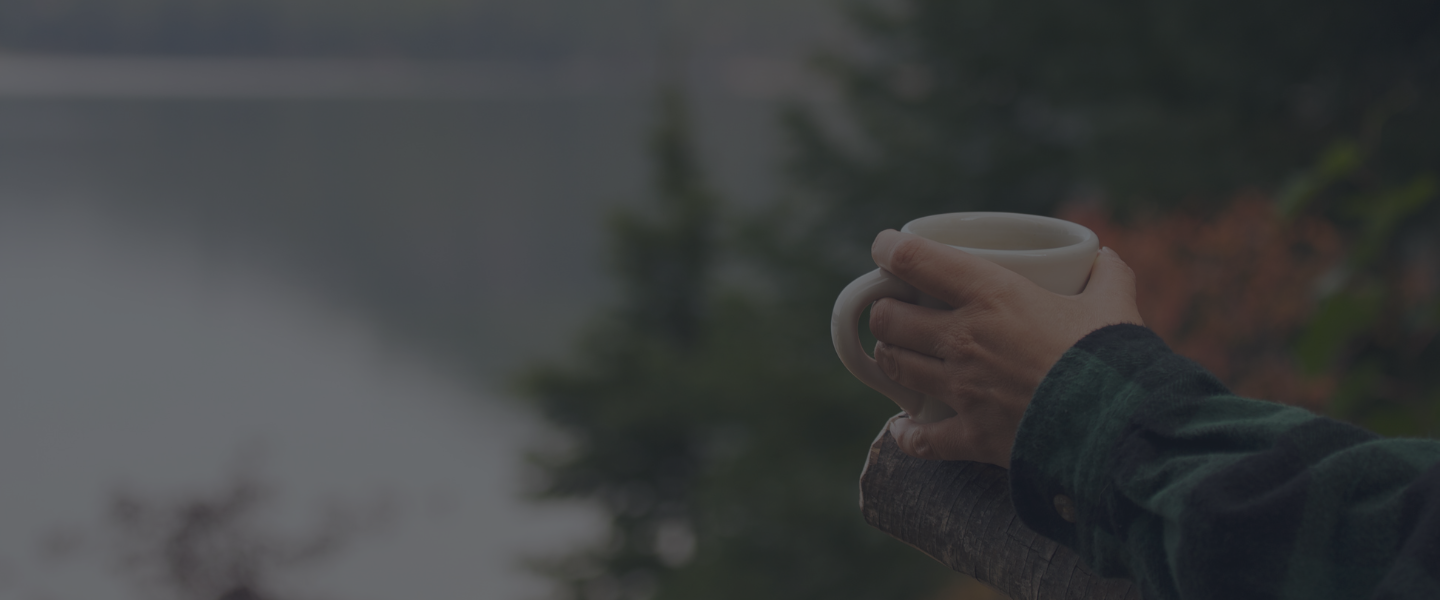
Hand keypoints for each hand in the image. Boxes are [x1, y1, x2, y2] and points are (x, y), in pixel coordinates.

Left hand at [869, 229, 1141, 467]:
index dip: (890, 249)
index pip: (915, 260)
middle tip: (897, 310)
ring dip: (891, 358)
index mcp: (991, 295)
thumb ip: (1108, 275)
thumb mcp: (1115, 303)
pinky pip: (921, 438)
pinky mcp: (971, 436)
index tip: (885, 247)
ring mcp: (962, 390)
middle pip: (889, 318)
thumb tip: (1105, 259)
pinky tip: (907, 427)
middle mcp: (964, 339)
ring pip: (896, 367)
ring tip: (899, 354)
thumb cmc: (1113, 358)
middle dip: (886, 312)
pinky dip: (908, 433)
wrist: (1120, 427)